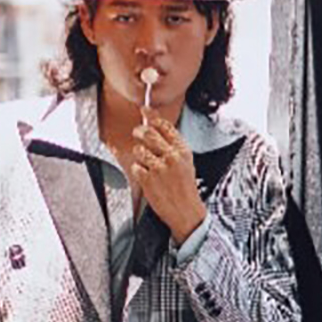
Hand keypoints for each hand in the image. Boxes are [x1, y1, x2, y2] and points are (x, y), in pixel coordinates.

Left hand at [131, 111, 205, 243]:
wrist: (186, 211)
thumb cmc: (186, 188)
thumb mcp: (186, 163)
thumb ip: (172, 147)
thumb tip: (156, 130)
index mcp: (183, 151)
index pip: (165, 126)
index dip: (152, 115)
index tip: (145, 109)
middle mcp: (172, 156)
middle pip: (148, 134)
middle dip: (140, 131)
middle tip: (138, 132)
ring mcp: (159, 168)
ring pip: (139, 150)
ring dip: (140, 156)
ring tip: (148, 165)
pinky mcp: (148, 179)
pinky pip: (135, 166)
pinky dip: (138, 171)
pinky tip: (147, 177)